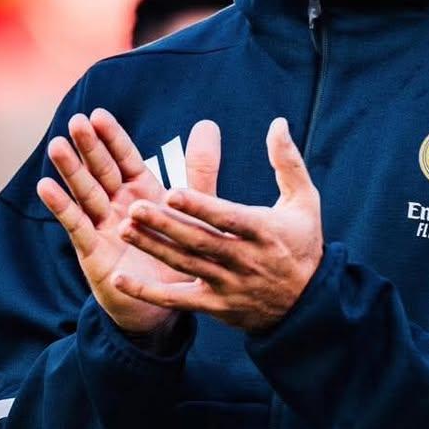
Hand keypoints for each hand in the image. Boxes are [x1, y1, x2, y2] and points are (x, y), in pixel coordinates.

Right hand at [36, 108, 221, 336]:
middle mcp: (118, 204)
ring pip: (85, 192)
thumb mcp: (193, 210)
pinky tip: (45, 186)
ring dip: (70, 171)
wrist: (165, 305)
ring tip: (57, 146)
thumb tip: (208, 123)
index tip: (98, 115)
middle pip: (101, 170)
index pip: (125, 158)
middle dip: (88, 147)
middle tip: (76, 122)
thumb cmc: (177, 254)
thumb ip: (200, 170)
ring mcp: (102, 225)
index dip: (112, 138)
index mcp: (142, 192)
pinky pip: (76, 225)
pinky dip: (61, 206)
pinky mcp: (92, 250)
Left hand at [116, 117, 323, 331]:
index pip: (228, 218)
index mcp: (264, 231)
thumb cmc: (303, 242)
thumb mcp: (305, 201)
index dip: (201, 207)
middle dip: (167, 225)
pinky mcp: (215, 306)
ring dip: (154, 248)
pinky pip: (177, 301)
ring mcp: (228, 285)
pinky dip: (148, 293)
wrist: (308, 304)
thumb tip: (277, 122)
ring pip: (185, 266)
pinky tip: (120, 279)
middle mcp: (244, 260)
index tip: (172, 192)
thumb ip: (287, 162)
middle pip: (200, 242)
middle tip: (134, 207)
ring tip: (124, 229)